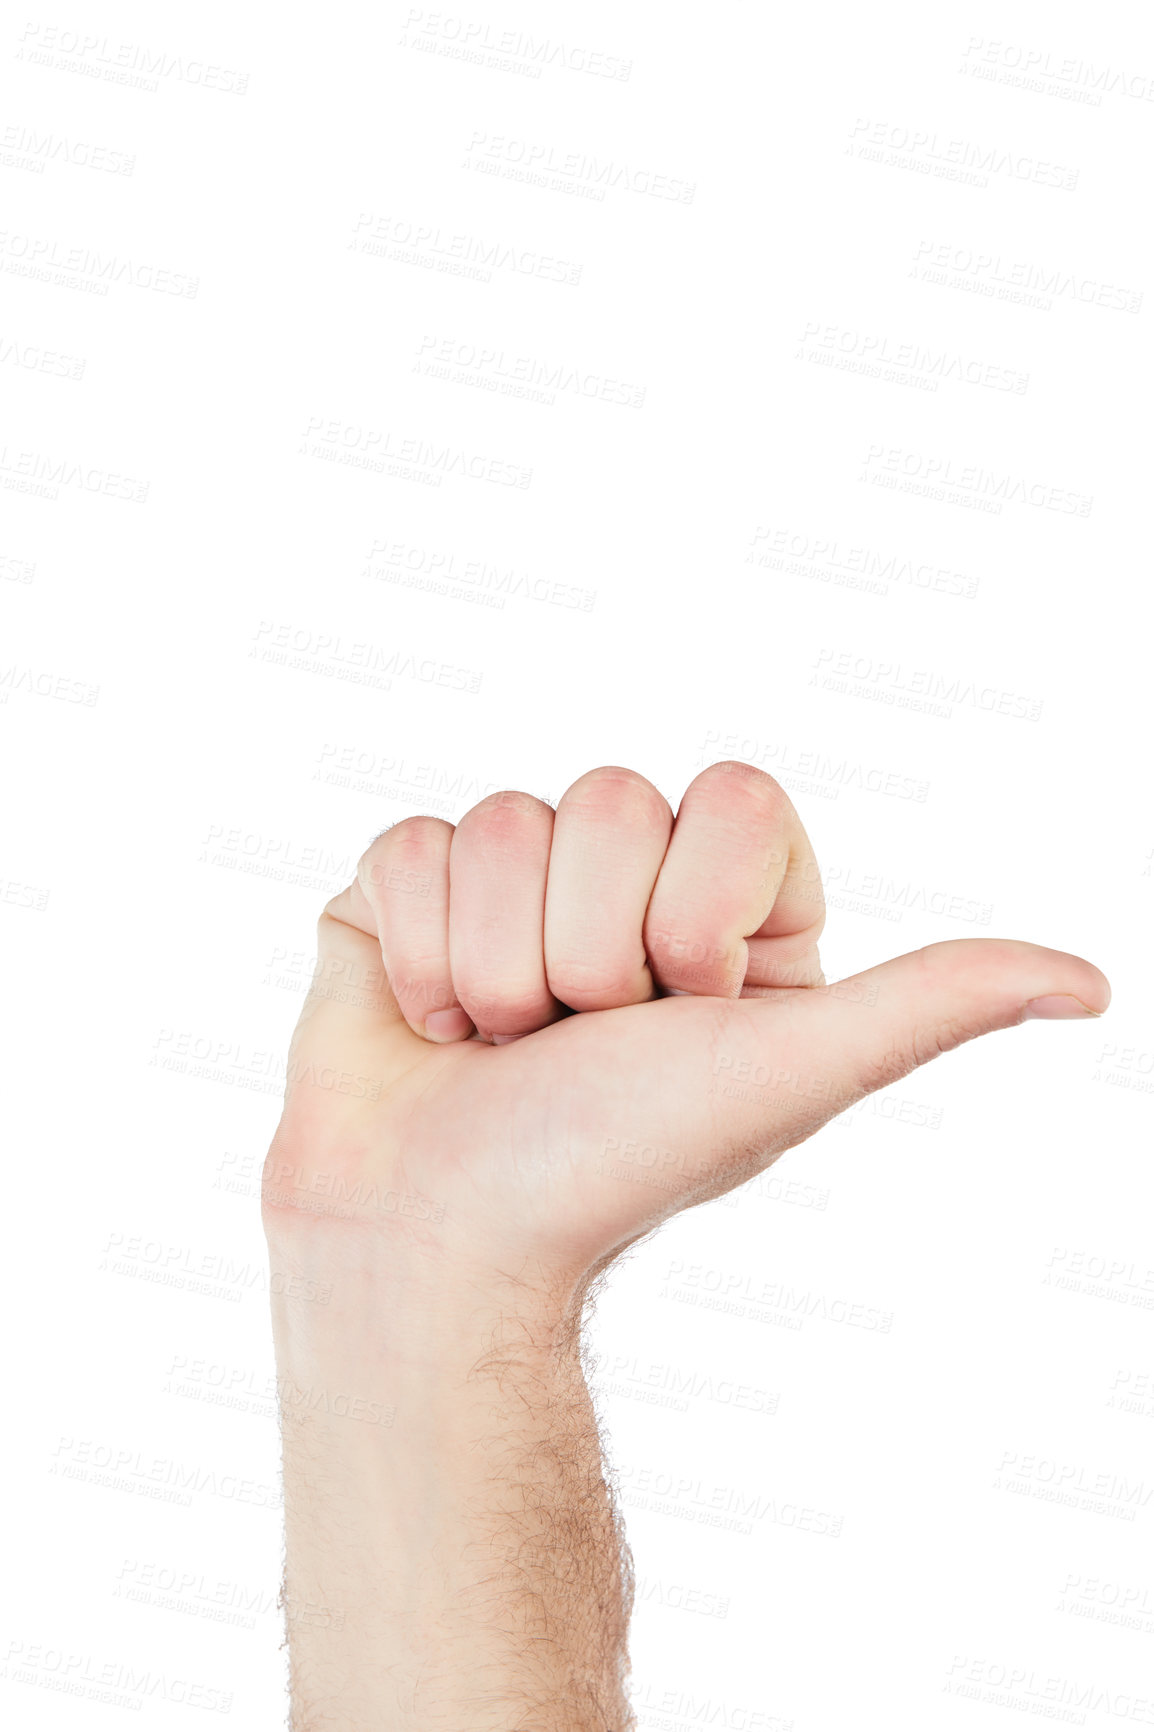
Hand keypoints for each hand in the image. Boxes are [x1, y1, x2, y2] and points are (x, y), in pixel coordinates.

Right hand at [263, 761, 1108, 1291]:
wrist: (440, 1242)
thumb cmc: (615, 1165)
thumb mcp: (787, 1070)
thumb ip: (931, 1005)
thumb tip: (1090, 985)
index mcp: (725, 911)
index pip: (728, 798)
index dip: (692, 912)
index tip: (677, 1012)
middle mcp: (621, 883)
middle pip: (604, 798)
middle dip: (584, 953)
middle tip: (575, 1043)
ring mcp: (511, 882)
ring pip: (501, 821)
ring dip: (493, 967)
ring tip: (499, 1047)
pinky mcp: (408, 890)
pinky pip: (410, 845)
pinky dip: (414, 957)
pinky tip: (434, 1028)